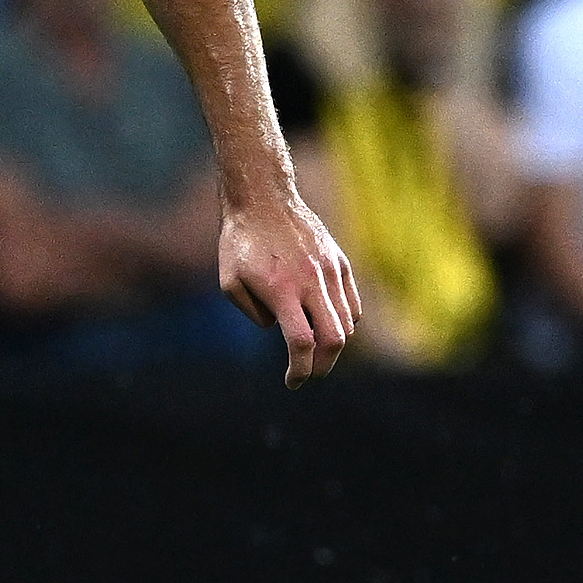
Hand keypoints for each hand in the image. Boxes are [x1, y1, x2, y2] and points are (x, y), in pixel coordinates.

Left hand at [218, 191, 361, 387]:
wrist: (263, 199)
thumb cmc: (240, 242)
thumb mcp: (230, 281)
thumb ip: (253, 313)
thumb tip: (278, 329)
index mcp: (281, 291)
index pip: (301, 344)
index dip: (300, 370)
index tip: (293, 382)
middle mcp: (311, 282)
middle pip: (334, 340)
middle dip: (323, 366)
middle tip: (309, 375)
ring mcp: (330, 272)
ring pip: (348, 324)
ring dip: (333, 345)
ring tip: (315, 350)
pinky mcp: (340, 262)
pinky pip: (352, 303)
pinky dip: (346, 322)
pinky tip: (329, 326)